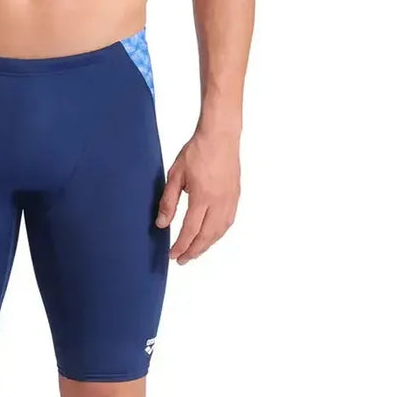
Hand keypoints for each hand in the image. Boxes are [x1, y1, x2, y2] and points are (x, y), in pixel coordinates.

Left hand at [155, 126, 239, 263]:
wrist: (220, 136)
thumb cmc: (197, 151)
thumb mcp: (175, 174)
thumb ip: (169, 200)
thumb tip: (162, 223)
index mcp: (202, 197)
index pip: (190, 230)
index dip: (181, 246)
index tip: (172, 255)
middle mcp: (219, 203)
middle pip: (206, 236)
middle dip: (193, 251)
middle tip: (182, 260)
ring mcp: (230, 201)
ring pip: (219, 232)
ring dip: (206, 246)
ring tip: (194, 252)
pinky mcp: (235, 197)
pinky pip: (227, 223)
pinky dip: (218, 234)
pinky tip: (210, 236)